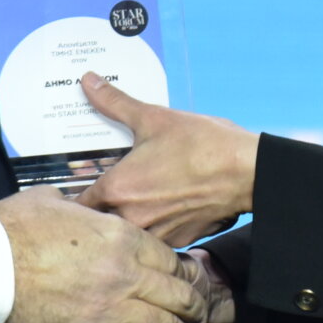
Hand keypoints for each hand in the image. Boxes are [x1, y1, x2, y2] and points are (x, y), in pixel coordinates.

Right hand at [0, 187, 207, 322]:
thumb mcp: (53, 202)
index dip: (185, 272)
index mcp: (121, 236)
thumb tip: (79, 202)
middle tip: (194, 311)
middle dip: (192, 304)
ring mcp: (110, 306)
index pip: (173, 258)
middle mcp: (125, 272)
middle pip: (180, 294)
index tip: (186, 279)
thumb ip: (78, 204)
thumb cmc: (13, 229)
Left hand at [78, 73, 260, 247]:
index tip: (81, 190)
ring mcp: (157, 234)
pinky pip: (157, 239)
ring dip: (131, 221)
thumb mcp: (154, 118)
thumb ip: (114, 103)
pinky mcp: (179, 240)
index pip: (78, 207)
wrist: (247, 172)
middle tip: (113, 191)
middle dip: (102, 210)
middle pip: (101, 223)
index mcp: (117, 189)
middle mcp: (132, 218)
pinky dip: (158, 226)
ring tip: (143, 199)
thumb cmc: (202, 145)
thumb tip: (88, 82)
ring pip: (130, 234)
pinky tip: (168, 206)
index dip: (75, 199)